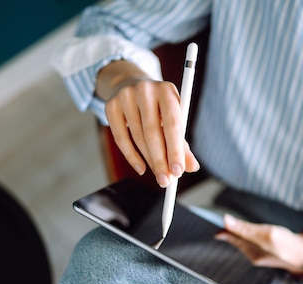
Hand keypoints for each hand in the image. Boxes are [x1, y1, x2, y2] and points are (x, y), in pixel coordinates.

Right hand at [98, 61, 199, 186]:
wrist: (130, 84)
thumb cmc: (158, 107)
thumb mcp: (173, 118)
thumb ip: (182, 143)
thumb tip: (192, 167)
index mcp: (166, 90)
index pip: (172, 124)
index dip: (175, 150)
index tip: (178, 172)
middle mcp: (145, 90)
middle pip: (152, 132)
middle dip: (160, 161)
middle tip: (166, 181)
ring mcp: (125, 96)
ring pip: (137, 137)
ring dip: (149, 160)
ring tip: (159, 175)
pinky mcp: (111, 106)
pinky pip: (120, 138)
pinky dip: (131, 156)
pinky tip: (141, 168)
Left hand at [215, 214, 302, 275]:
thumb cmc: (288, 244)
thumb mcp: (266, 233)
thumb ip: (245, 228)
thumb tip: (226, 221)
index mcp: (252, 253)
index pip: (232, 238)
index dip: (224, 230)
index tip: (217, 224)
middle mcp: (254, 257)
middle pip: (237, 241)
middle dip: (230, 232)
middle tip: (223, 224)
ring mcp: (261, 256)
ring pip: (245, 243)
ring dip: (239, 234)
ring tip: (232, 228)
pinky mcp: (268, 254)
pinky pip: (253, 244)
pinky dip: (249, 237)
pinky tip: (251, 234)